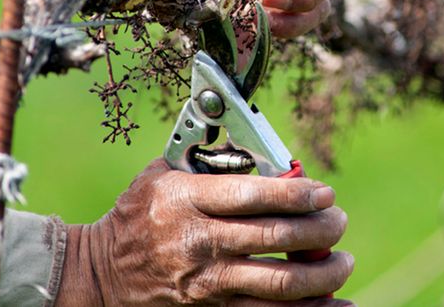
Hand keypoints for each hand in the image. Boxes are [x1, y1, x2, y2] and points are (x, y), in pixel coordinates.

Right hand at [54, 160, 354, 305]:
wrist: (101, 273)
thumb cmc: (139, 213)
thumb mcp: (164, 173)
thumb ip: (211, 159)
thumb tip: (265, 152)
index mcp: (187, 200)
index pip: (253, 195)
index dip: (298, 193)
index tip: (325, 192)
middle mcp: (198, 242)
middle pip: (275, 238)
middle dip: (320, 229)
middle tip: (339, 222)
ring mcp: (205, 282)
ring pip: (279, 284)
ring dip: (322, 274)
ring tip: (342, 261)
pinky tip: (335, 301)